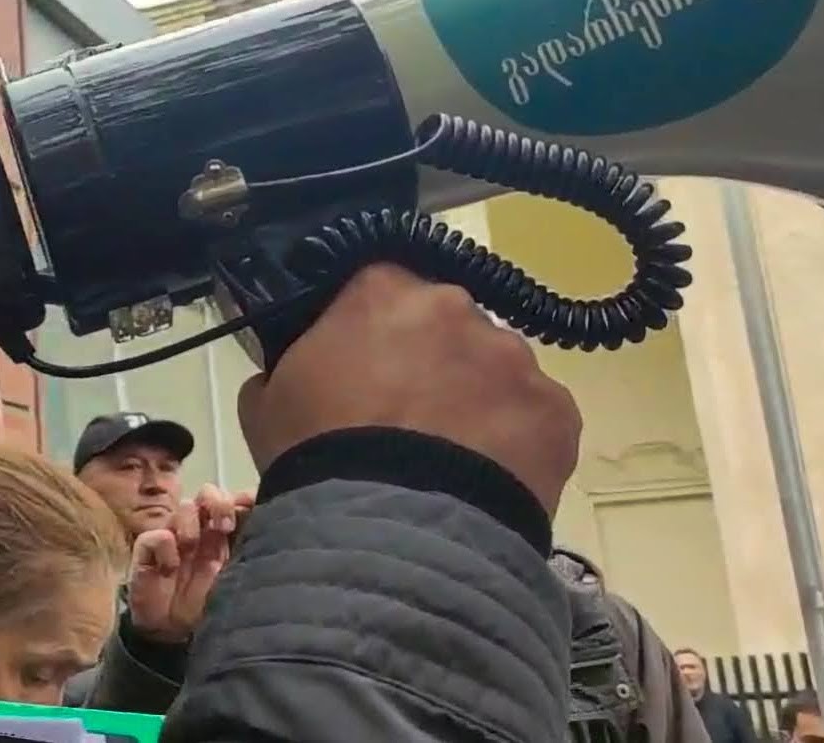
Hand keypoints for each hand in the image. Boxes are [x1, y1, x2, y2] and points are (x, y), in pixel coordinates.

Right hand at [127, 484, 249, 644]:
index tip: (250, 506)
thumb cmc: (204, 608)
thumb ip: (248, 559)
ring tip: (191, 547)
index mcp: (224, 536)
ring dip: (190, 523)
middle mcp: (200, 530)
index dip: (242, 499)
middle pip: (209, 494)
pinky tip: (169, 569)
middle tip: (224, 526)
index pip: (235, 503)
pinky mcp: (149, 549)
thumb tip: (269, 536)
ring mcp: (174, 537)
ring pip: (185, 507)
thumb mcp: (234, 585)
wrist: (169, 635)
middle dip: (218, 503)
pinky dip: (164, 548)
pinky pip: (156, 535)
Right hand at [237, 263, 579, 514]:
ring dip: (477, 401)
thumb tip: (295, 366)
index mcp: (381, 290)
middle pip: (445, 324)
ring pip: (495, 371)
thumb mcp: (265, 401)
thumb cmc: (317, 459)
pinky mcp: (557, 410)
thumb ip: (286, 364)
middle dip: (431, 361)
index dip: (371, 330)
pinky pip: (535, 418)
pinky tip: (487, 482)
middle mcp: (455, 307)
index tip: (364, 368)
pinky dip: (516, 443)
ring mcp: (515, 358)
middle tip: (407, 418)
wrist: (392, 535)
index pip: (378, 288)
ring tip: (451, 462)